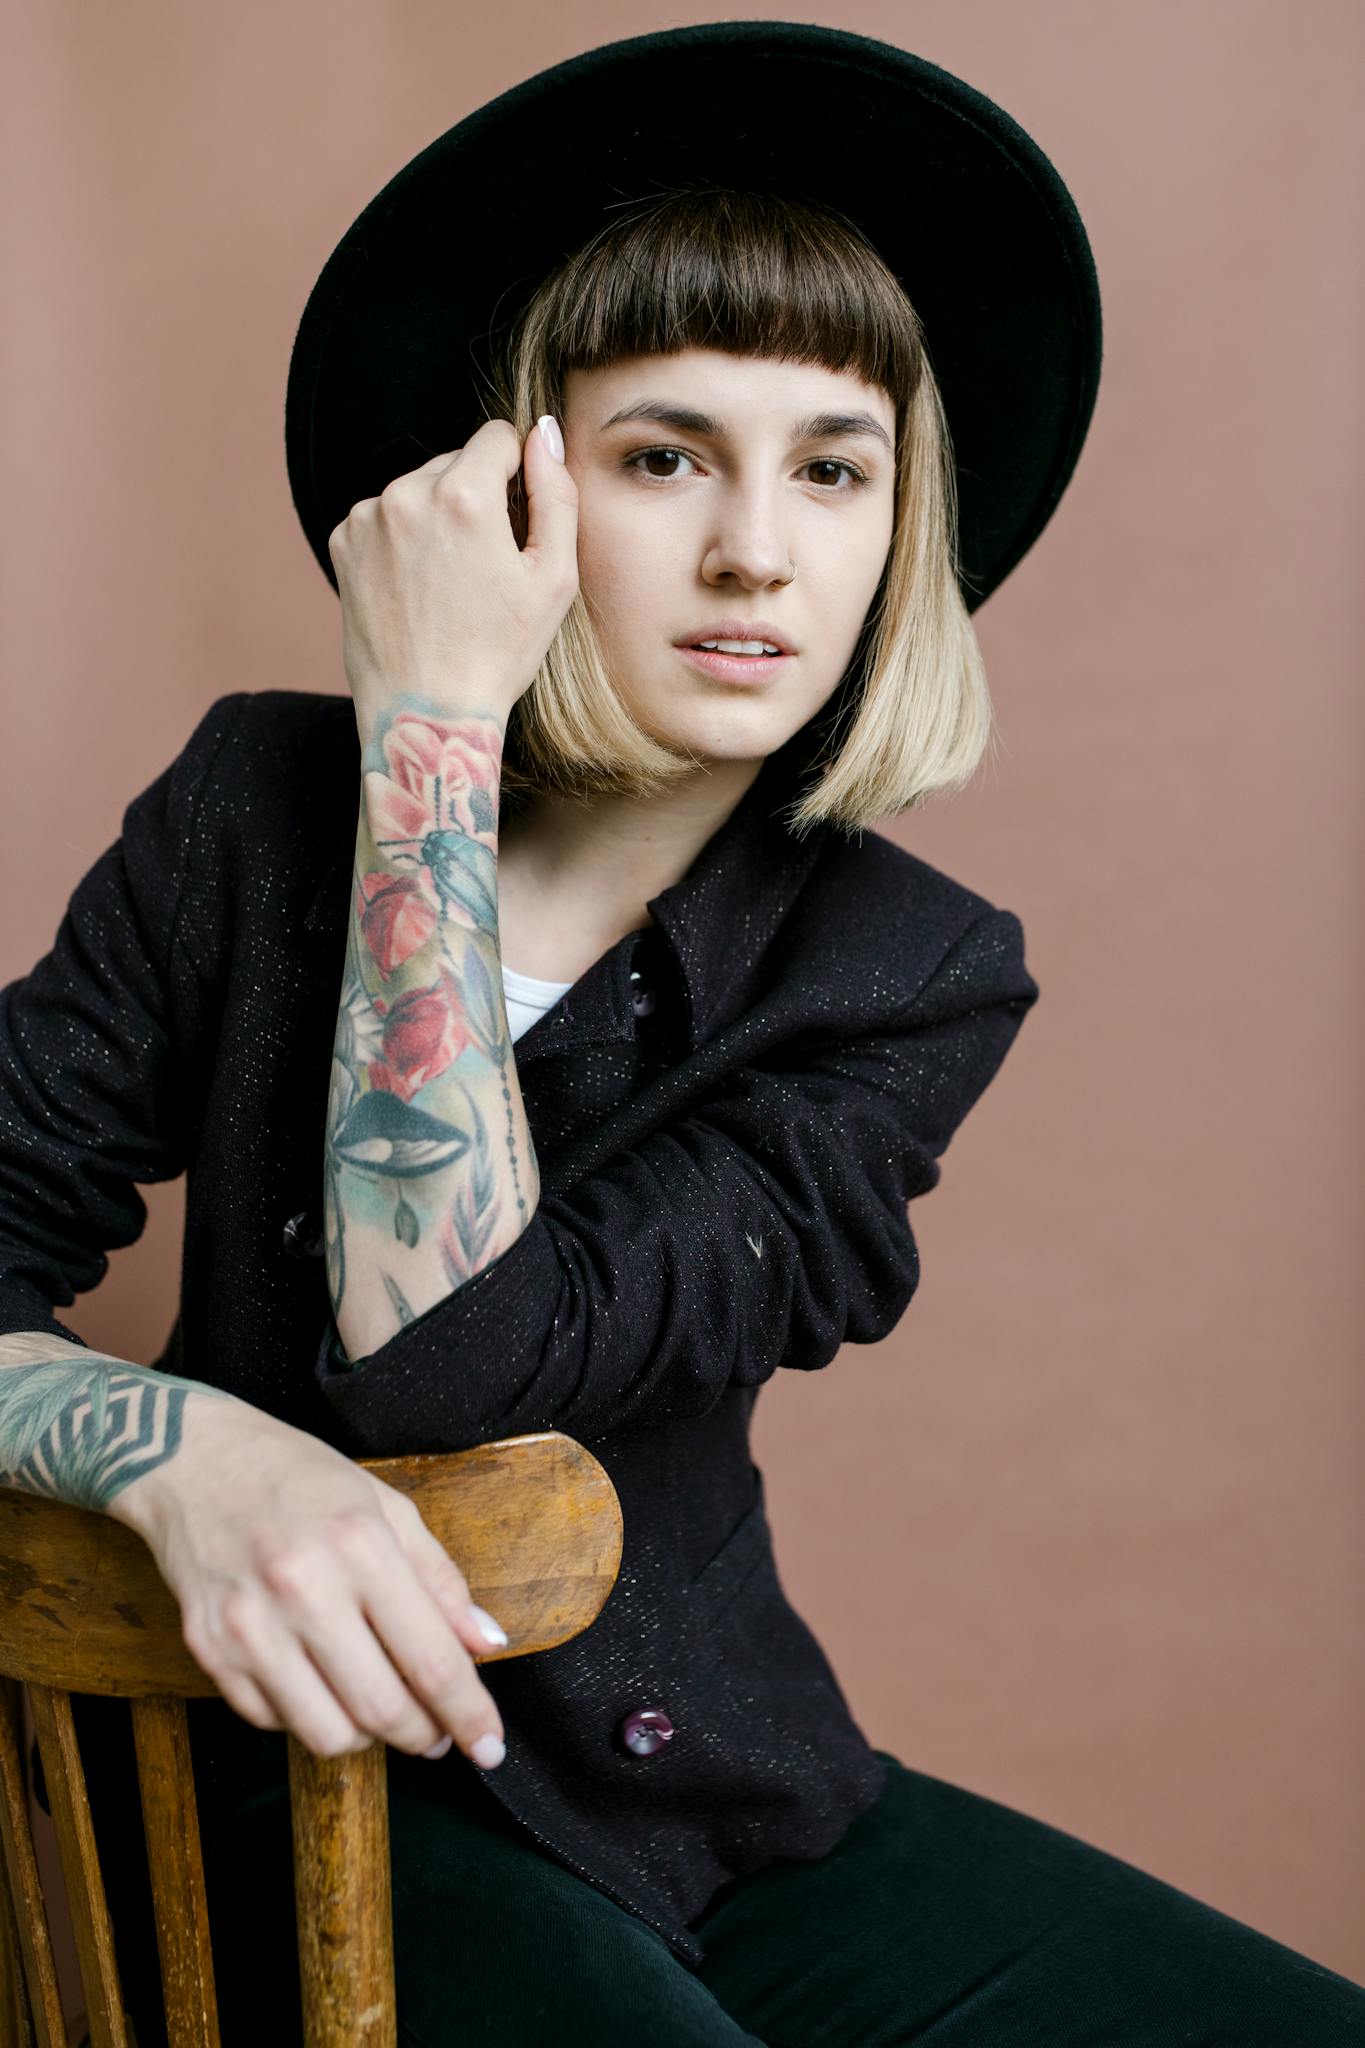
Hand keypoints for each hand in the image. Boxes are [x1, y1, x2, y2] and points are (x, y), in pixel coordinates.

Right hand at [118, 1393, 507, 1767]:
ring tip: (379, 1707)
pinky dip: (309, 1716)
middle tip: (438, 1733)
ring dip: (367, 1736)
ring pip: (326, 1733)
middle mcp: (304, 1590)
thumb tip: (487, 1644)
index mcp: (361, 1546)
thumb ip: (441, 1580)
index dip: (470, 1715)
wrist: (195, 1461)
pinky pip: (273, 1721)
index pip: (432, 1660)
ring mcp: (250, 1626)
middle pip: (382, 1710)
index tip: (489, 1747)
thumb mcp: (386, 1507)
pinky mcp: (209, 1650)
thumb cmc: (300, 1478)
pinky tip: (321, 1683)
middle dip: (424, 1736)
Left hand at [327, 416, 578, 733]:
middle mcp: (407, 493)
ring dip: (437, 518)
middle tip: (483, 567)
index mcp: (464, 495)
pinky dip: (403, 539)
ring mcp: (367, 517)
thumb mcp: (553, 577)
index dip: (517, 474)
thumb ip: (556, 494)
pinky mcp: (343, 541)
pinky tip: (417, 588)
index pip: (497, 437)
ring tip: (448, 583)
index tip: (515, 520)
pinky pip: (385, 517)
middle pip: (455, 462)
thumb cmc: (498, 653)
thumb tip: (542, 435)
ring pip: (418, 489)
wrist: (425, 713)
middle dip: (474, 498)